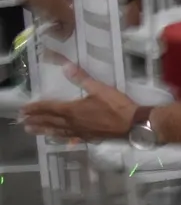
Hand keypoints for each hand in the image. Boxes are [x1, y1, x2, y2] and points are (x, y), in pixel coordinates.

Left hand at [21, 69, 135, 140]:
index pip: (49, 108)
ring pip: (57, 131)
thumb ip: (82, 78)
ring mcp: (80, 131)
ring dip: (43, 130)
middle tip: (22, 121)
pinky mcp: (89, 137)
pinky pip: (70, 138)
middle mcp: (73, 122)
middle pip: (50, 121)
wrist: (133, 124)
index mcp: (73, 110)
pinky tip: (57, 138)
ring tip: (32, 130)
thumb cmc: (117, 106)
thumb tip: (66, 66)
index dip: (36, 108)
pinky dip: (60, 138)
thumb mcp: (100, 88)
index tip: (24, 109)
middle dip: (35, 120)